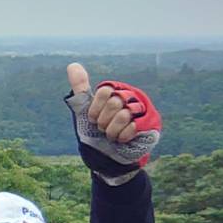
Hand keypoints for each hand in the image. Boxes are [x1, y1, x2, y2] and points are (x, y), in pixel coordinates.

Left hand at [65, 63, 160, 183]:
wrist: (104, 158)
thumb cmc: (93, 134)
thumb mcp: (83, 111)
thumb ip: (80, 87)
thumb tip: (72, 65)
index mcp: (115, 93)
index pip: (106, 91)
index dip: (96, 108)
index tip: (92, 119)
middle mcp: (130, 98)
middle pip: (115, 101)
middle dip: (104, 120)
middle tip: (102, 128)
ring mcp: (141, 111)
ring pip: (125, 114)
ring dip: (112, 130)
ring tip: (111, 135)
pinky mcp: (150, 124)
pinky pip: (134, 126)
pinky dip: (122, 136)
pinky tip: (121, 140)